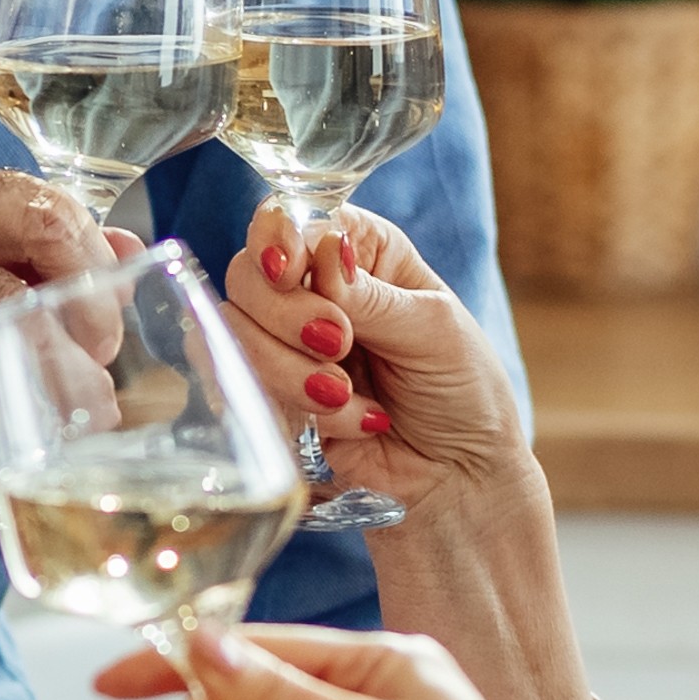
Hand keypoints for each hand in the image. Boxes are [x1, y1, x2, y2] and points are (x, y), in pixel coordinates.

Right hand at [222, 207, 521, 510]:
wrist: (461, 479)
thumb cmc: (464, 391)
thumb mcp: (435, 331)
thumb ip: (372, 295)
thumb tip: (323, 252)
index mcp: (360, 253)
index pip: (293, 220)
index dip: (277, 239)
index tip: (288, 270)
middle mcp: (315, 292)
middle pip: (248, 274)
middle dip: (285, 314)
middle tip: (339, 345)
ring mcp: (289, 347)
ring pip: (235, 335)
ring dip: (289, 369)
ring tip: (346, 397)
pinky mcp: (275, 400)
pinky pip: (243, 392)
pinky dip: (295, 409)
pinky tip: (354, 424)